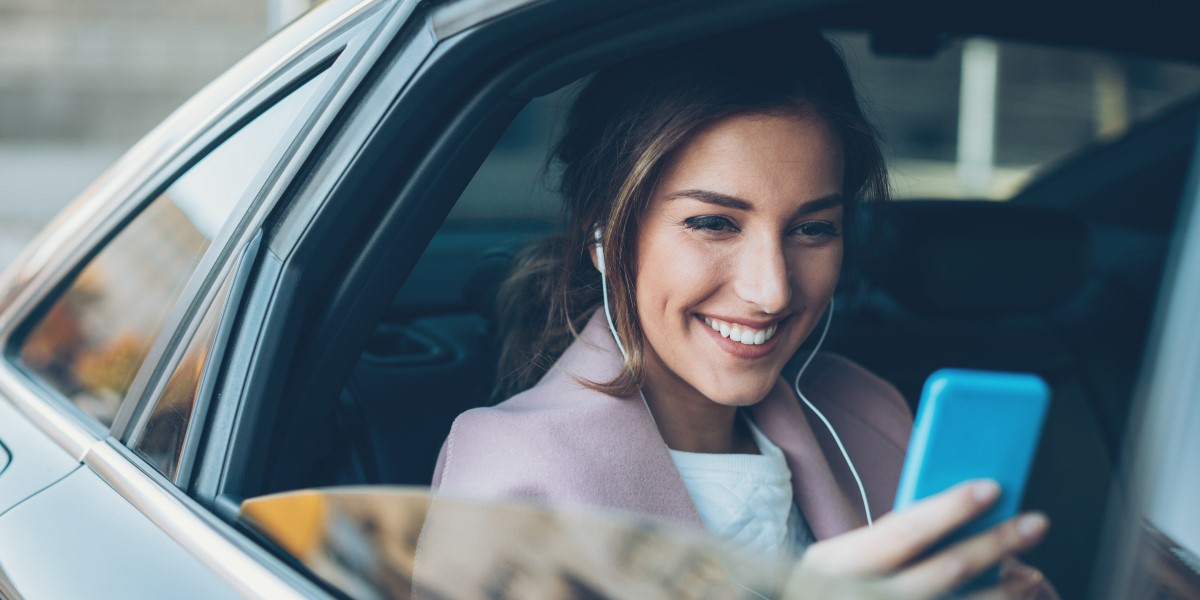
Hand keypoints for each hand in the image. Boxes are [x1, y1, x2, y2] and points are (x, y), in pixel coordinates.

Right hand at [782, 480, 1048, 598]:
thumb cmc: (833, 589)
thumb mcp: (838, 561)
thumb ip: (884, 541)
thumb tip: (957, 511)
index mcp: (839, 563)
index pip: (903, 530)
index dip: (949, 507)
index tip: (991, 485)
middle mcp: (866, 596)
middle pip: (946, 569)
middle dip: (996, 543)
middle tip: (1037, 521)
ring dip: (1005, 588)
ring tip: (1031, 571)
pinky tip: (1012, 598)